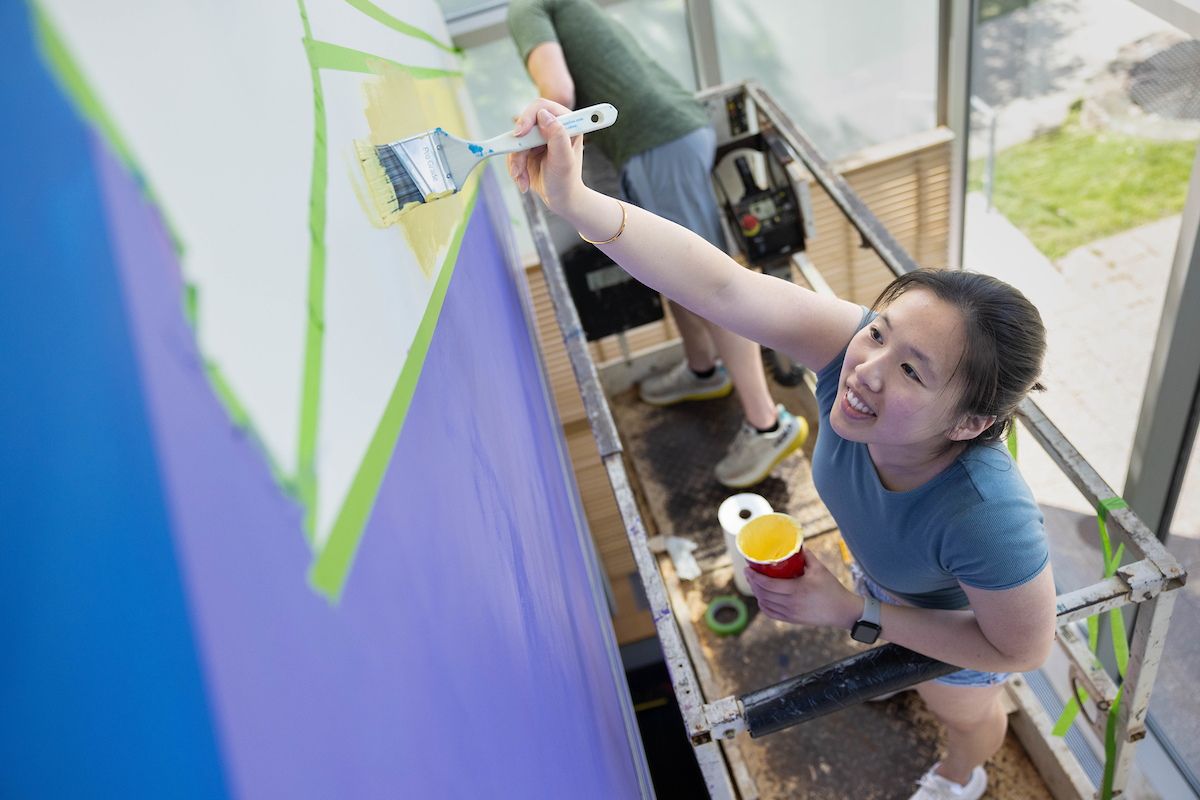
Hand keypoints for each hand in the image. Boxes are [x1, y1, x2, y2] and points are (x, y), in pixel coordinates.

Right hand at [506, 99, 584, 215]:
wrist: (560, 199)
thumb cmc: (566, 180)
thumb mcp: (563, 160)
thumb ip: (557, 136)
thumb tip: (544, 115)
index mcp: (566, 123)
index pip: (541, 107)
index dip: (528, 117)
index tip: (519, 134)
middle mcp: (551, 126)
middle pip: (524, 126)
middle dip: (518, 150)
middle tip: (518, 170)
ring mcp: (538, 137)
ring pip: (515, 141)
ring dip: (516, 163)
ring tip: (524, 181)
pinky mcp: (527, 148)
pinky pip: (511, 152)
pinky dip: (515, 169)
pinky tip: (524, 181)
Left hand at [744, 551, 861, 629]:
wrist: (842, 611)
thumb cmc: (832, 588)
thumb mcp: (820, 569)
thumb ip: (806, 556)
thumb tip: (795, 545)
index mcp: (797, 589)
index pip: (768, 584)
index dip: (754, 577)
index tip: (747, 568)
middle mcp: (792, 603)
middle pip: (763, 594)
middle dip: (752, 583)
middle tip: (748, 573)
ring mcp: (791, 614)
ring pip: (765, 604)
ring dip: (756, 594)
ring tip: (754, 583)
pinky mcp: (793, 620)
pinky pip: (772, 614)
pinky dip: (763, 606)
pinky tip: (761, 598)